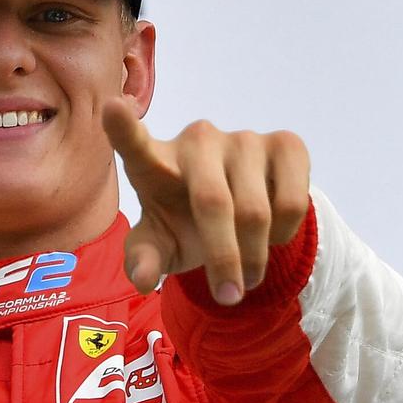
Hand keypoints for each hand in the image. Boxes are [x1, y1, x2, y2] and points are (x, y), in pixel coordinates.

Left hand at [101, 97, 310, 305]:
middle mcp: (196, 139)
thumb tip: (142, 279)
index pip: (133, 142)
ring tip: (246, 274)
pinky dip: (283, 236)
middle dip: (223, 259)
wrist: (238, 211)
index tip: (111, 107)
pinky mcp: (285, 143)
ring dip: (255, 257)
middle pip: (212, 203)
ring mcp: (242, 138)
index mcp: (153, 161)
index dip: (122, 126)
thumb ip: (144, 258)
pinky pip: (292, 203)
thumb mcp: (160, 244)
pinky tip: (270, 235)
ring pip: (256, 211)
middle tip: (227, 295)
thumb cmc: (184, 222)